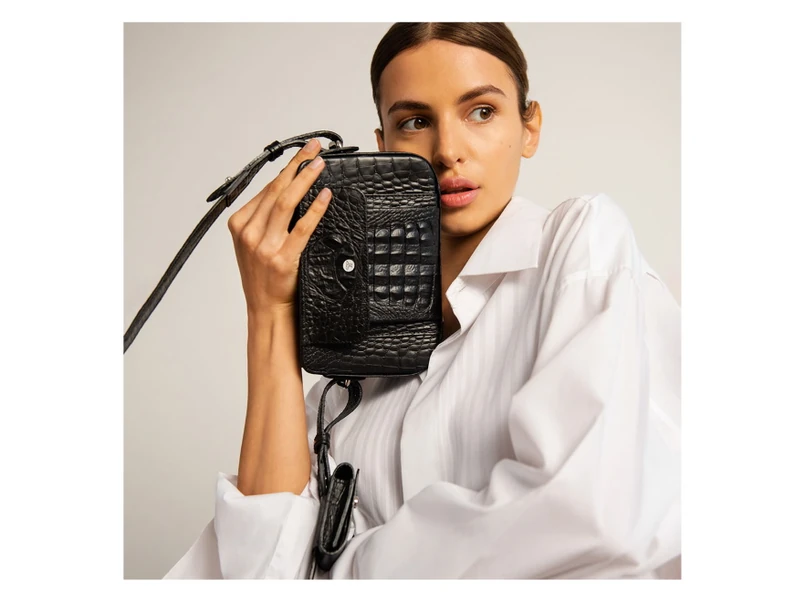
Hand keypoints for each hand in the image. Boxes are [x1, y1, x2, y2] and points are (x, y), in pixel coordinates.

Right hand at [227, 138, 330, 316]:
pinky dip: (315, 208)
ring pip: (286, 202)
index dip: (286, 169)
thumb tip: (289, 191)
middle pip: (276, 190)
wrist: (267, 310)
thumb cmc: (264, 278)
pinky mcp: (282, 258)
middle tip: (313, 149)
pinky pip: (302, 227)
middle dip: (296, 165)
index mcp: (239, 224)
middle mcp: (249, 233)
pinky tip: (325, 195)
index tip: (301, 154)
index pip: (266, 189)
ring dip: (305, 179)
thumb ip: (264, 220)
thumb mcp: (253, 244)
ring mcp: (264, 246)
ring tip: (319, 165)